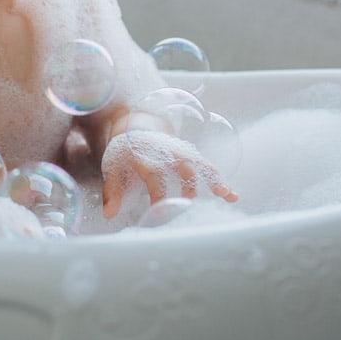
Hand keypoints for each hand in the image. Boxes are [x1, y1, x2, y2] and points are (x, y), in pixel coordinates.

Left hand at [101, 129, 238, 217]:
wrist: (139, 125)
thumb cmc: (126, 151)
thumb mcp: (114, 168)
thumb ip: (112, 192)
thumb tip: (109, 214)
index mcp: (147, 155)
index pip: (154, 174)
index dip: (158, 191)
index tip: (160, 209)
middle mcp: (168, 153)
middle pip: (182, 167)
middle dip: (189, 184)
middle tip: (192, 202)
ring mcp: (182, 153)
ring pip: (200, 165)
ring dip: (213, 179)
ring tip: (226, 194)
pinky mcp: (191, 157)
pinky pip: (208, 167)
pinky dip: (220, 180)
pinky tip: (232, 195)